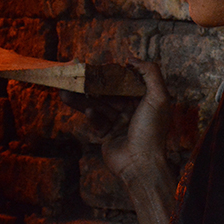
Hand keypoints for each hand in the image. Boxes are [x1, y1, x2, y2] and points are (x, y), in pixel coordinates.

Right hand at [61, 60, 175, 223]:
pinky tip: (88, 111)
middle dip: (92, 85)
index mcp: (144, 100)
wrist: (141, 163)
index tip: (98, 65)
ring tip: (64, 92)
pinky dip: (91, 115)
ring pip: (98, 106)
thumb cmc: (152, 130)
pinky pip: (96, 120)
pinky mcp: (107, 135)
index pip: (126, 81)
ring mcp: (119, 122)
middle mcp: (132, 110)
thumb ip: (150, 72)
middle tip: (75, 76)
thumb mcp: (158, 96)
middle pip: (108, 93)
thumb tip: (131, 59)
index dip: (112, 73)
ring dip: (81, 99)